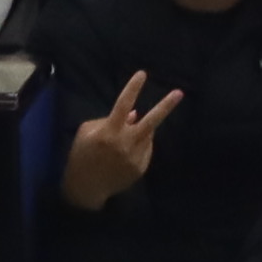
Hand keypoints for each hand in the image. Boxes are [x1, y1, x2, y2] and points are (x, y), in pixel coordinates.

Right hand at [61, 73, 180, 212]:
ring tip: (124, 140)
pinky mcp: (140, 168)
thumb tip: (134, 114)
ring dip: (142, 131)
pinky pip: (146, 149)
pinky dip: (139, 145)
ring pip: (148, 135)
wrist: (86, 187)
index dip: (133, 88)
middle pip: (151, 122)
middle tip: (179, 93)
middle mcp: (125, 143)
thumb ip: (108, 120)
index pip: (123, 104)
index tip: (142, 74)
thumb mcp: (87, 132)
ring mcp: (135, 157)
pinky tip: (124, 154)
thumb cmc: (82, 155)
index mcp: (109, 132)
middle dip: (166, 107)